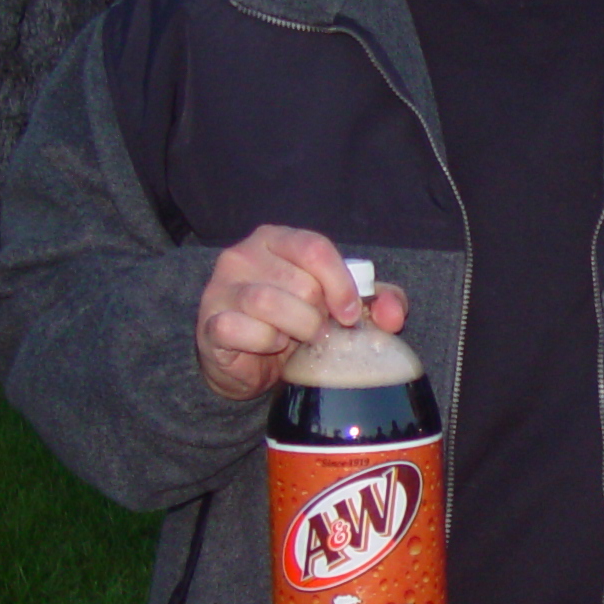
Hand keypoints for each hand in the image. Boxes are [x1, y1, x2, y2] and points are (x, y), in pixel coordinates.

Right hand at [194, 227, 407, 400]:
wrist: (251, 364)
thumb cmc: (296, 324)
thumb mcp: (341, 307)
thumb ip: (377, 302)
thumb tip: (393, 315)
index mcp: (276, 239)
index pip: (314, 247)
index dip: (340, 283)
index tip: (349, 314)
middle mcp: (243, 255)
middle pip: (300, 283)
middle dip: (317, 316)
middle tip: (313, 330)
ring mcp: (222, 287)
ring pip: (270, 303)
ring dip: (295, 329)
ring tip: (294, 339)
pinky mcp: (210, 322)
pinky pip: (244, 330)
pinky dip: (265, 343)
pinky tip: (269, 346)